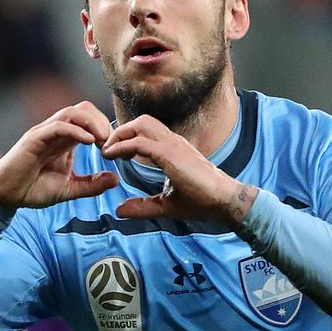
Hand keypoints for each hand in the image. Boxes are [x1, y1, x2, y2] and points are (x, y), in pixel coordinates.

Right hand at [0, 101, 118, 209]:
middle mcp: (56, 131)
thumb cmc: (33, 189)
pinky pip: (58, 126)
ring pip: (72, 112)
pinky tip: (89, 142)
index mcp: (66, 139)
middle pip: (84, 109)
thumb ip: (92, 185)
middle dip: (102, 121)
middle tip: (112, 143)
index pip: (90, 120)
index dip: (106, 130)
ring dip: (92, 123)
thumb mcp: (69, 189)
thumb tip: (116, 179)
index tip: (117, 149)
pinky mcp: (34, 138)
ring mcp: (45, 132)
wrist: (5, 196)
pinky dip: (76, 130)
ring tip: (103, 140)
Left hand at [101, 115, 257, 227]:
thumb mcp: (165, 205)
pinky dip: (122, 146)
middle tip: (108, 150)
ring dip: (120, 135)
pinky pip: (140, 142)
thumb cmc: (202, 201)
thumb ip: (142, 206)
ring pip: (140, 124)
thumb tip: (119, 210)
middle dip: (120, 131)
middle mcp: (173, 141)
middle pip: (141, 121)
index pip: (147, 130)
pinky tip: (112, 156)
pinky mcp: (170, 154)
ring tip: (108, 152)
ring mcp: (172, 145)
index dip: (127, 137)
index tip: (115, 153)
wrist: (224, 201)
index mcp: (174, 149)